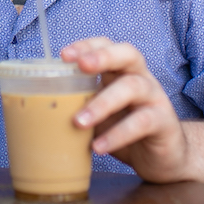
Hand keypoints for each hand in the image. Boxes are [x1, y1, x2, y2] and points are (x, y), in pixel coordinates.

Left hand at [61, 38, 189, 182]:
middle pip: (128, 54)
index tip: (63, 55)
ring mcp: (155, 98)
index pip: (107, 45)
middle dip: (102, 57)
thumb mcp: (100, 114)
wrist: (164, 158)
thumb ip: (79, 105)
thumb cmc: (126, 130)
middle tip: (80, 67)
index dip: (87, 45)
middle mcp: (141, 78)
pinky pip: (142, 122)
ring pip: (133, 87)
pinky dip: (118, 134)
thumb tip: (39, 107)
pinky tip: (99, 147)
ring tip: (79, 122)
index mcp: (122, 71)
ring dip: (103, 103)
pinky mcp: (164, 122)